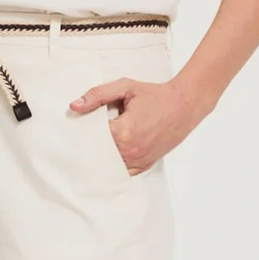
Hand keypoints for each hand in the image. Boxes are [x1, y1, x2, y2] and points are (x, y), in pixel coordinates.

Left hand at [68, 74, 209, 173]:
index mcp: (123, 132)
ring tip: (90, 149)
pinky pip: (123, 172)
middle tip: (77, 141)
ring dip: (100, 158)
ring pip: (109, 167)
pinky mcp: (145, 165)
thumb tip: (74, 105)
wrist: (184, 105)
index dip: (82, 132)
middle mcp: (131, 151)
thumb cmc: (155, 95)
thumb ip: (98, 95)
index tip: (75, 127)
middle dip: (88, 147)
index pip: (91, 138)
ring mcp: (139, 160)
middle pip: (97, 155)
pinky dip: (114, 166)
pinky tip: (106, 158)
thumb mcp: (125, 87)